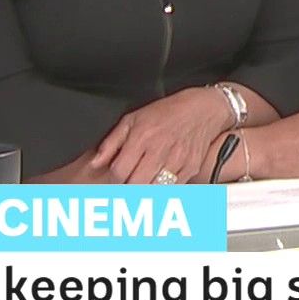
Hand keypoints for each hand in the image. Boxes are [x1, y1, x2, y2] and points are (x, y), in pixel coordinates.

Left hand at [90, 88, 231, 183]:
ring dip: (146, 191)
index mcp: (142, 137)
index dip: (114, 179)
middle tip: (128, 184)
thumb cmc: (166, 112)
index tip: (116, 178)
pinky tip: (160, 181)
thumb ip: (111, 142)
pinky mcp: (191, 168)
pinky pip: (173, 189)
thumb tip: (95, 163)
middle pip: (135, 185)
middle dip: (128, 188)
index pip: (119, 172)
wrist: (203, 109)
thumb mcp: (133, 119)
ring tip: (144, 184)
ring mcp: (177, 161)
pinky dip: (164, 189)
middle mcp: (160, 150)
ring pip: (154, 190)